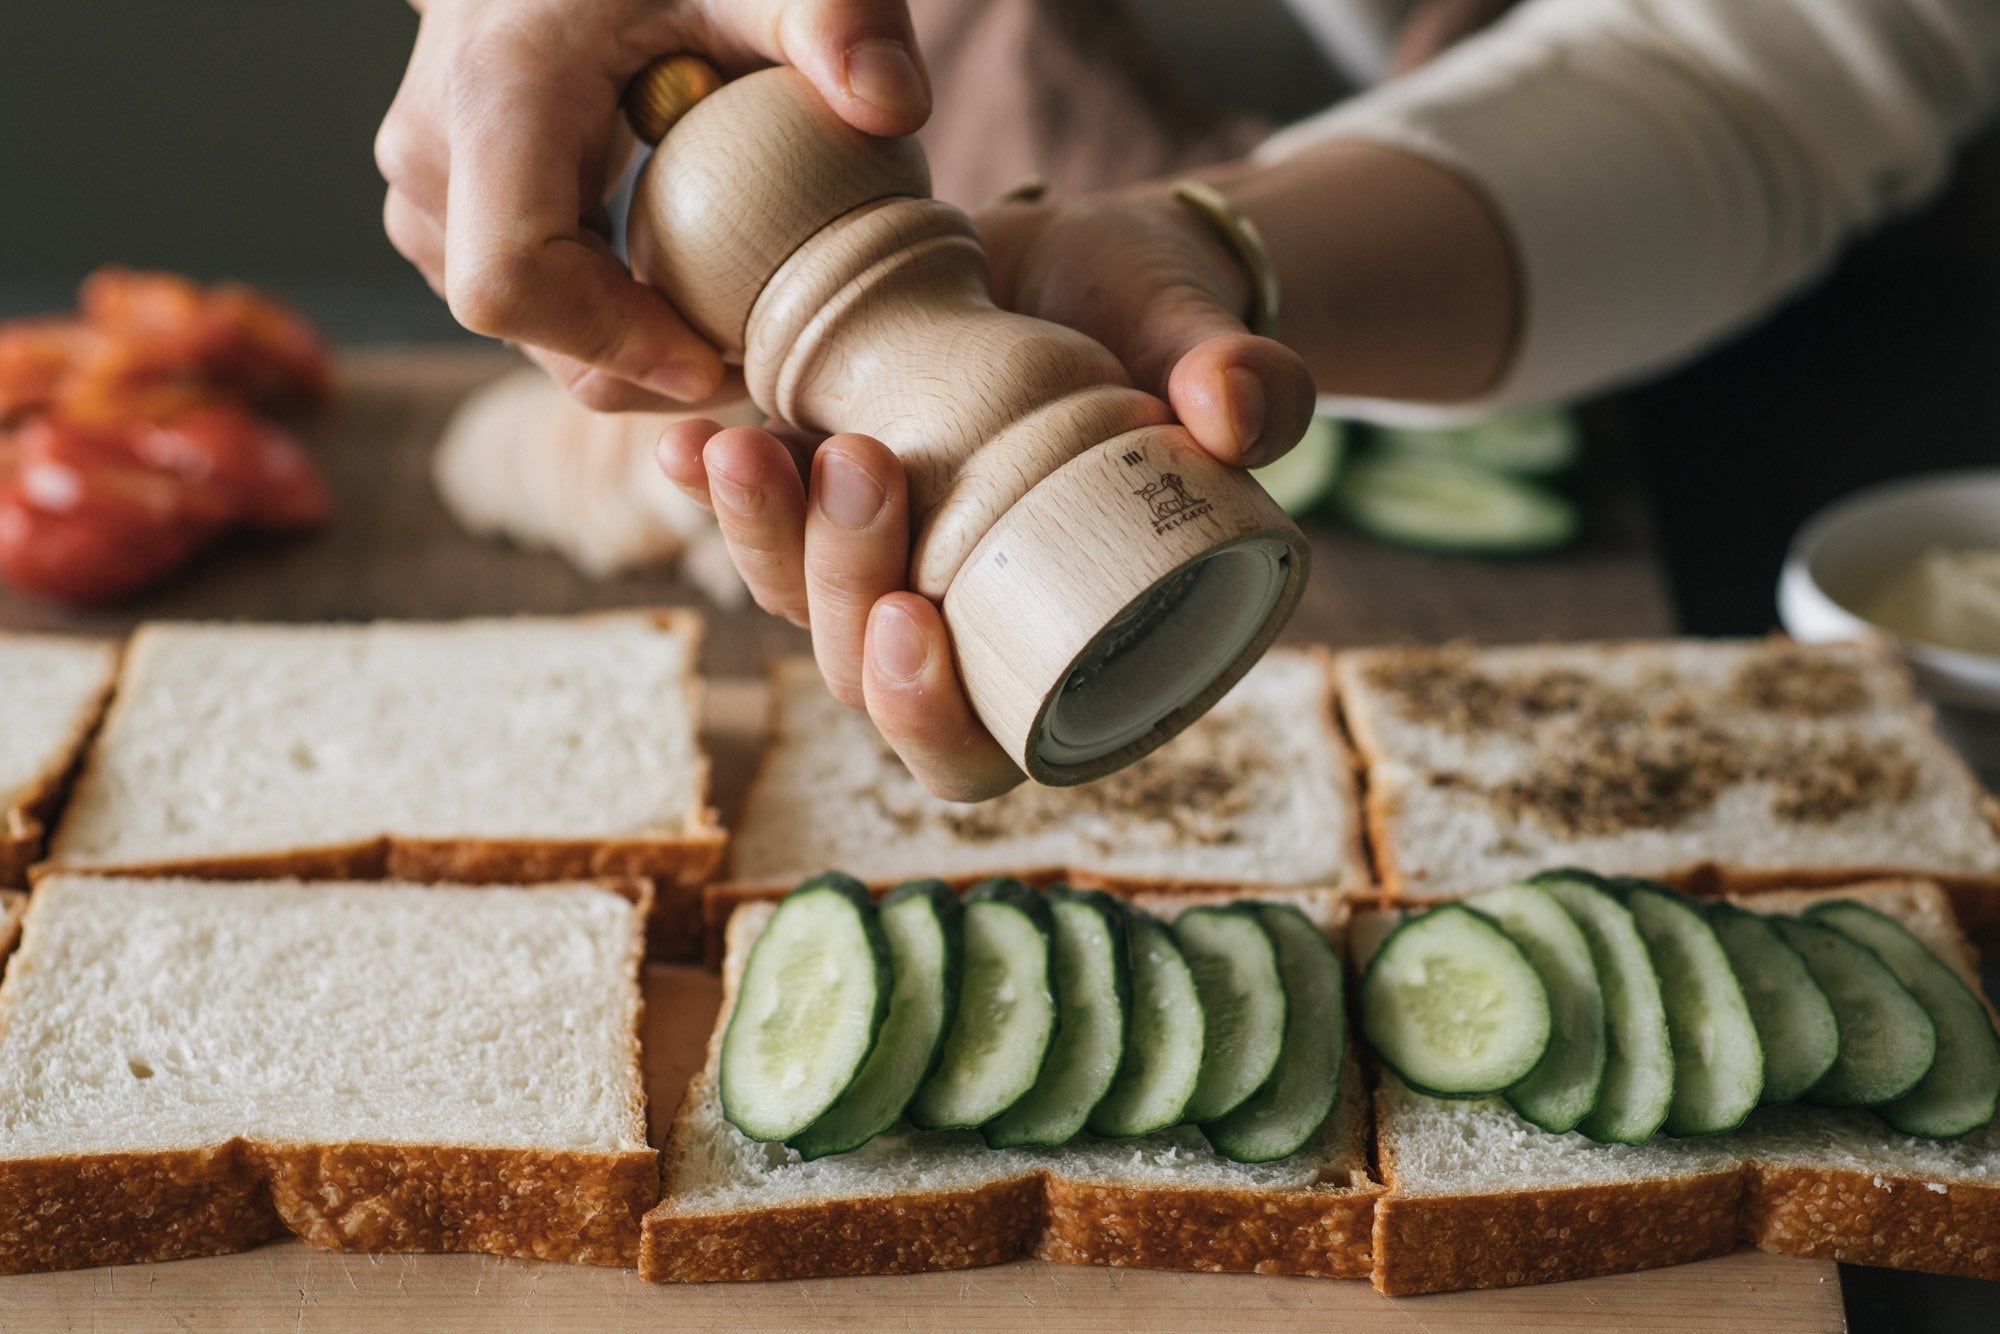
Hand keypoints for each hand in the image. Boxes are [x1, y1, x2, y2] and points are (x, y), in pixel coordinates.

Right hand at [376, 0, 928, 411]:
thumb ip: (833, 21)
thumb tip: (897, 108)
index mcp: (493, 100)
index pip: (509, 284)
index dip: (611, 346)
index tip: (717, 359)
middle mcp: (433, 152)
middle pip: (524, 326)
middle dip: (639, 364)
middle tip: (758, 360)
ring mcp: (425, 184)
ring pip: (521, 325)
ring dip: (623, 345)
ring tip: (731, 324)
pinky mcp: (444, 203)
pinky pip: (520, 292)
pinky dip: (601, 311)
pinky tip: (688, 286)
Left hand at [656, 186, 1315, 800]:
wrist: (1081, 264)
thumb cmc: (1163, 328)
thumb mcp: (1210, 348)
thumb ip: (1252, 381)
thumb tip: (1233, 412)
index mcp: (1054, 651)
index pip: (975, 751)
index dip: (926, 716)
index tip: (915, 620)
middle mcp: (953, 630)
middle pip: (858, 672)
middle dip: (835, 587)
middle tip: (863, 465)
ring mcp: (877, 567)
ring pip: (791, 601)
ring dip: (757, 537)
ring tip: (747, 446)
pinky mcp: (820, 499)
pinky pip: (752, 517)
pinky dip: (709, 486)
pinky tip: (682, 438)